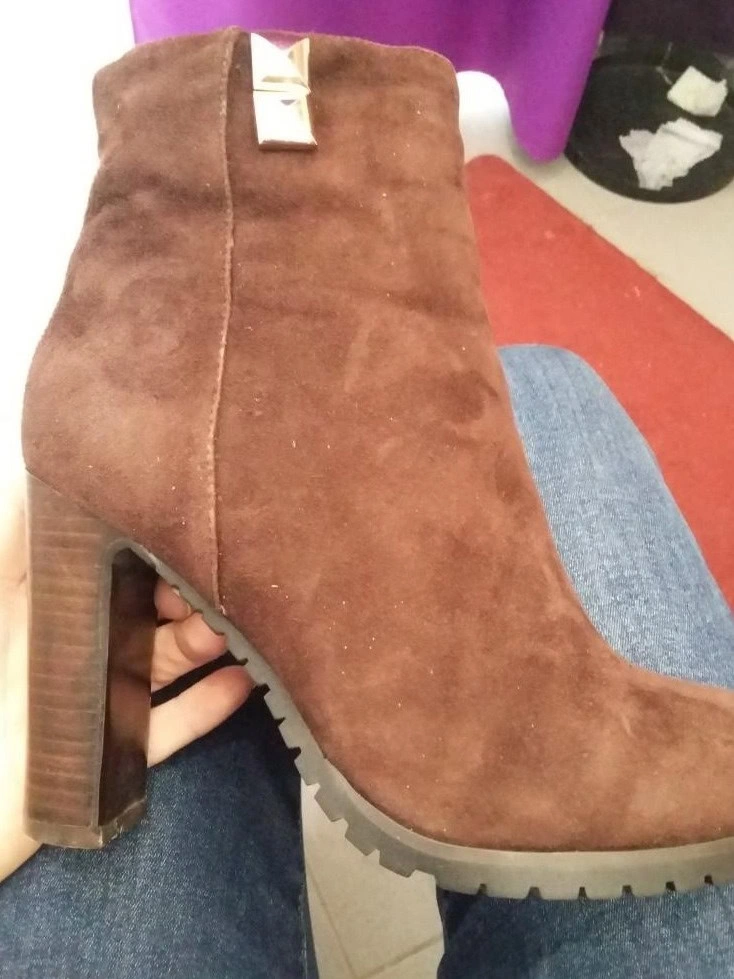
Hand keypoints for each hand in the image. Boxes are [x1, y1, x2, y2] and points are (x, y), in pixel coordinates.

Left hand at [0, 469, 252, 881]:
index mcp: (52, 610)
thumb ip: (19, 546)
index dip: (151, 552)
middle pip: (148, 613)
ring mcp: (101, 700)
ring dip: (206, 645)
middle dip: (190, 598)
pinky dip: (206, 706)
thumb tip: (32, 475)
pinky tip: (241, 683)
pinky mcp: (116, 750)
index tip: (187, 536)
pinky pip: (170, 725)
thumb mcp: (2, 599)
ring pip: (165, 663)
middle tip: (228, 589)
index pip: (113, 568)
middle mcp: (82, 648)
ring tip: (242, 630)